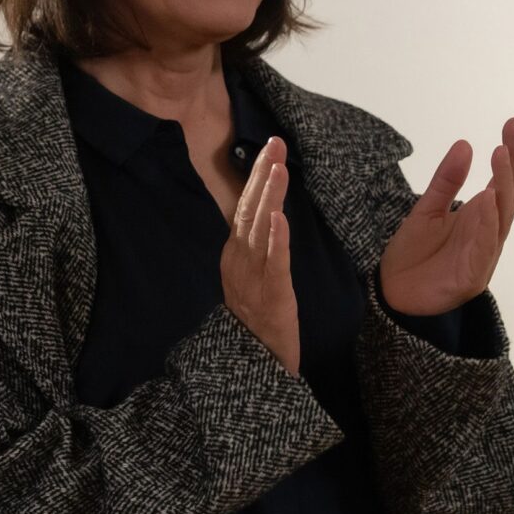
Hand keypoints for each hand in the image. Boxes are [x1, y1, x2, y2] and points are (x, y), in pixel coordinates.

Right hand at [220, 136, 300, 374]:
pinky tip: (279, 217)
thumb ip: (257, 249)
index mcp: (235, 257)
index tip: (270, 148)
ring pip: (258, 231)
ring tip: (278, 167)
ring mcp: (251, 281)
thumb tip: (267, 215)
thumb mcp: (254, 280)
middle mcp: (238, 264)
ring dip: (268, 197)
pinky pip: (273, 265)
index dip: (257, 177)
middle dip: (261, 175)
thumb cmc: (259, 325)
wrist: (256, 371)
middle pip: (248, 211)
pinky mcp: (271, 298)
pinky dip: (275, 239)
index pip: (245, 208)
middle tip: (275, 143)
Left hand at [379, 117, 513, 315]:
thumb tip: (465, 144)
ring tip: (500, 155)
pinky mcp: (471, 279)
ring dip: (502, 185)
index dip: (513, 153)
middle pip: (511, 195)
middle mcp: (488, 235)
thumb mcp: (425, 209)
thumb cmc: (413, 254)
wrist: (391, 293)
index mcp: (481, 218)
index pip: (505, 181)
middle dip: (513, 162)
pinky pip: (484, 249)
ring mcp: (483, 257)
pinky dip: (487, 224)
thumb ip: (445, 181)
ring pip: (502, 219)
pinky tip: (486, 200)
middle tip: (512, 131)